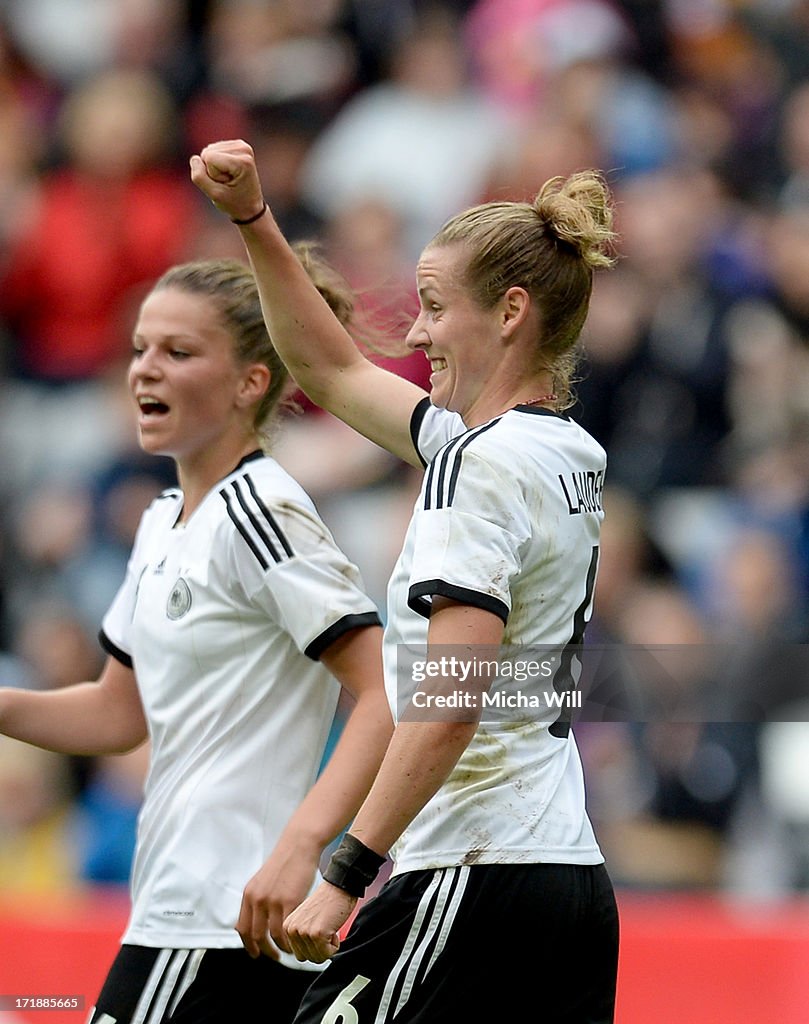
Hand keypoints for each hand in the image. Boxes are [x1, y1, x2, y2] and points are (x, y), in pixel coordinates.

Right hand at [189, 140, 265, 223]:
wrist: (250, 206)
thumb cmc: (234, 203)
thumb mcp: (215, 195)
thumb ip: (199, 177)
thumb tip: (194, 158)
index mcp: (243, 161)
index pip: (209, 158)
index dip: (212, 174)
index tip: (226, 184)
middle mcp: (244, 149)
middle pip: (208, 153)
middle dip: (213, 170)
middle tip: (227, 182)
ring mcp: (241, 145)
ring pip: (209, 151)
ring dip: (215, 167)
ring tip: (229, 178)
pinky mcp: (236, 145)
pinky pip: (212, 151)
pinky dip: (217, 163)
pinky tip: (229, 172)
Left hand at [236, 839, 320, 959]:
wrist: (298, 845)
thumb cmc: (285, 861)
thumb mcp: (263, 880)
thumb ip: (257, 899)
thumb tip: (255, 918)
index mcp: (249, 894)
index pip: (242, 928)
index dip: (248, 945)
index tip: (255, 952)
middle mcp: (257, 899)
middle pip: (256, 935)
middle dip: (264, 950)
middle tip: (273, 956)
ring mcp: (272, 901)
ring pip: (272, 936)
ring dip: (280, 948)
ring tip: (288, 950)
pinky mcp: (289, 901)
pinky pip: (286, 929)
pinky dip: (290, 940)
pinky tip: (295, 941)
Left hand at [284, 881, 357, 963]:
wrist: (339, 886)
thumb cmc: (327, 901)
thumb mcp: (306, 919)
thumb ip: (301, 935)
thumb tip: (305, 955)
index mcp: (287, 926)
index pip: (300, 955)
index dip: (315, 946)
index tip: (319, 930)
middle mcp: (292, 929)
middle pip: (308, 958)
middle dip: (321, 948)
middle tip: (326, 928)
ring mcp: (303, 932)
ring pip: (318, 958)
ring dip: (328, 946)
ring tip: (329, 926)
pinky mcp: (317, 933)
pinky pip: (327, 954)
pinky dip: (335, 945)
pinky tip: (334, 928)